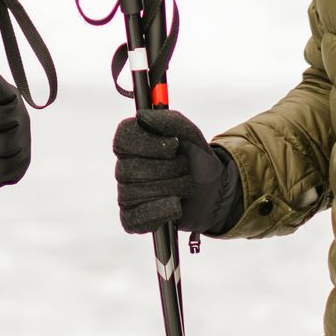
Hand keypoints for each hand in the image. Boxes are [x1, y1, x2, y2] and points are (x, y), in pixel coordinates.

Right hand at [112, 107, 239, 234]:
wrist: (214, 190)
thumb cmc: (196, 159)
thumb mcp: (190, 134)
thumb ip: (169, 121)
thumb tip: (142, 116)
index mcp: (133, 144)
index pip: (122, 140)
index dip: (147, 144)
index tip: (173, 145)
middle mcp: (124, 168)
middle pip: (130, 170)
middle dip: (167, 169)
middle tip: (184, 167)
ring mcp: (127, 195)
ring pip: (136, 194)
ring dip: (171, 189)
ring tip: (186, 186)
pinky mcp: (133, 219)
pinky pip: (133, 219)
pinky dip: (159, 212)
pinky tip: (176, 206)